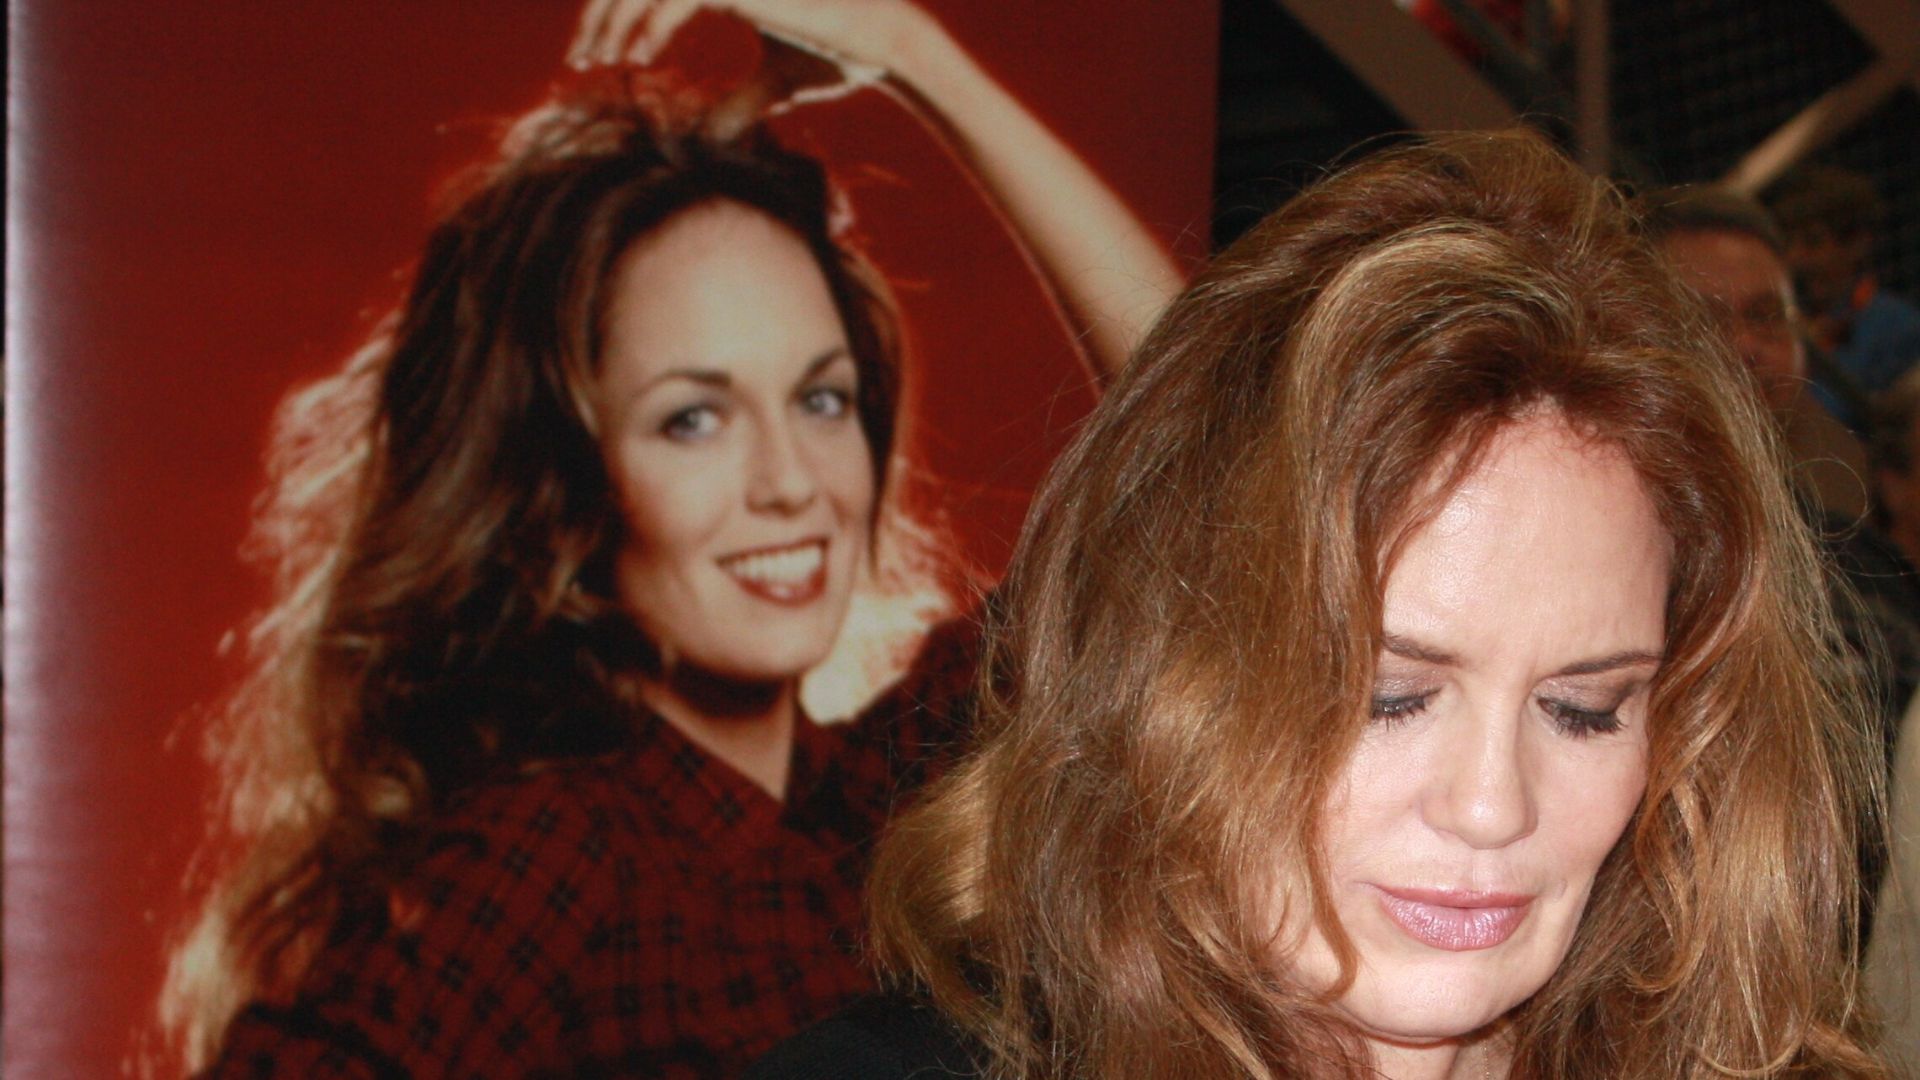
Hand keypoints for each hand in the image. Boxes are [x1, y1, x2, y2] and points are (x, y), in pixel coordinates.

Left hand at [568, 0, 932, 80]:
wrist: (881, 44)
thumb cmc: (838, 58)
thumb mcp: (778, 84)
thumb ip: (742, 101)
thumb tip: (712, 136)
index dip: (616, 18)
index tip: (598, 58)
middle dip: (600, 16)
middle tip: (580, 60)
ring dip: (612, 19)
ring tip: (599, 59)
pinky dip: (647, 27)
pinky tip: (637, 56)